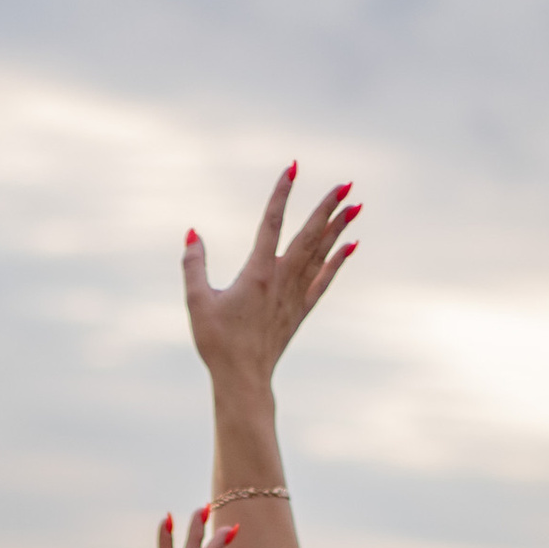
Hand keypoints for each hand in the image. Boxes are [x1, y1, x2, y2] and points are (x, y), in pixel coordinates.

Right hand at [183, 165, 357, 386]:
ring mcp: (295, 295)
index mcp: (257, 273)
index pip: (272, 223)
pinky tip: (350, 244)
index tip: (293, 168)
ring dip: (338, 227)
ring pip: (321, 253)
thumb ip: (194, 265)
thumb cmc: (217, 342)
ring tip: (355, 204)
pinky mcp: (301, 310)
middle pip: (309, 235)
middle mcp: (282, 279)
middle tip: (346, 184)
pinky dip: (338, 260)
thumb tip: (193, 234)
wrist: (243, 379)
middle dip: (327, 207)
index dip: (282, 194)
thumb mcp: (197, 301)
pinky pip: (324, 279)